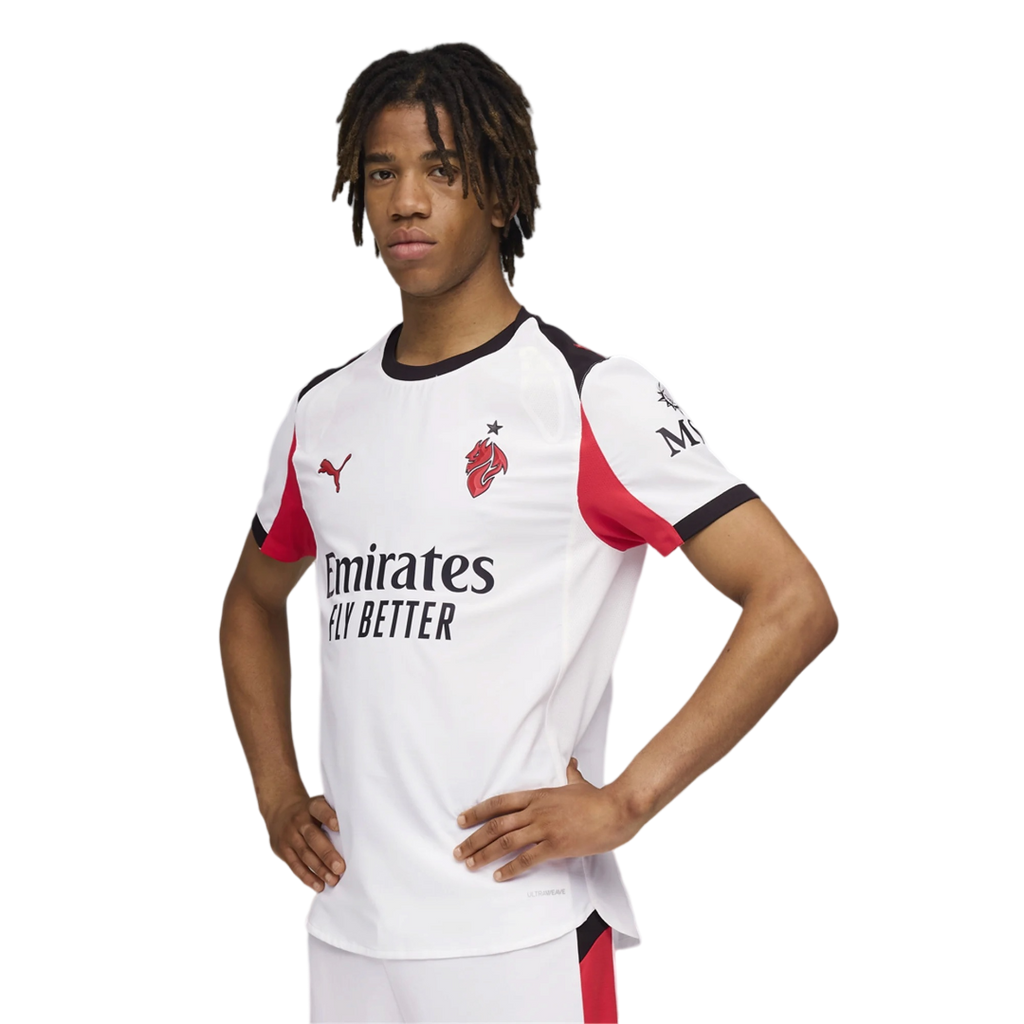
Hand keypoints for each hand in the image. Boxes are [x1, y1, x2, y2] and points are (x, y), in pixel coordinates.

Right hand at [263, 791, 345, 894]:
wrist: (280, 810)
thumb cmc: (310, 811)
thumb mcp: (318, 805)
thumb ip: (332, 814)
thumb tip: (358, 828)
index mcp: (311, 807)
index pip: (319, 809)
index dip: (328, 817)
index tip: (338, 826)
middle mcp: (299, 821)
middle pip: (313, 837)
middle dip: (327, 853)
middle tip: (340, 867)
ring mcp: (290, 836)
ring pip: (305, 854)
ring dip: (319, 869)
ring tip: (333, 880)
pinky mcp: (283, 851)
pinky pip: (295, 865)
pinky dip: (307, 877)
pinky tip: (319, 886)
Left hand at [453, 759, 635, 880]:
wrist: (614, 810)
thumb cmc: (596, 799)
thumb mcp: (577, 782)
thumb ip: (569, 774)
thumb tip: (570, 763)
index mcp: (537, 795)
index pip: (499, 803)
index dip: (477, 812)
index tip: (461, 821)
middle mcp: (536, 811)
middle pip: (496, 825)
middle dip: (474, 839)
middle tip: (458, 851)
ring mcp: (544, 828)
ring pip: (506, 842)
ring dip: (485, 855)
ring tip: (471, 865)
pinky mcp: (555, 846)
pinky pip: (527, 859)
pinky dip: (511, 869)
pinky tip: (499, 876)